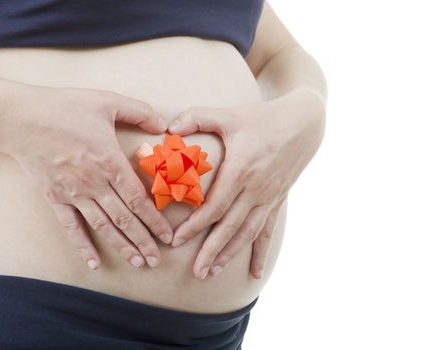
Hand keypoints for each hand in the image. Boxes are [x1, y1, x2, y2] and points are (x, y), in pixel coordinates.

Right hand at [0, 85, 173, 269]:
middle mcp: (94, 183)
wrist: (20, 118)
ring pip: (103, 227)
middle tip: (157, 260)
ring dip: (122, 246)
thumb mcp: (107, 100)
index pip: (138, 199)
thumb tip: (164, 124)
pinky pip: (71, 227)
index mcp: (110, 162)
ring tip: (137, 263)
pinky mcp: (54, 198)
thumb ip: (140, 112)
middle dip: (144, 241)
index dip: (155, 220)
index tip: (168, 236)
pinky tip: (93, 263)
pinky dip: (82, 246)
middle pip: (125, 219)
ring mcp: (73, 194)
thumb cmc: (65, 107)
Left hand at [167, 87, 325, 278]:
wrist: (304, 122)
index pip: (215, 207)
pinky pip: (268, 231)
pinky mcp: (277, 200)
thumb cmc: (262, 118)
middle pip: (230, 227)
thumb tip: (168, 127)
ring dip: (230, 255)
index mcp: (241, 170)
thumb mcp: (229, 114)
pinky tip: (255, 273)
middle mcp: (255, 189)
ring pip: (247, 234)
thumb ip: (197, 117)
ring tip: (212, 272)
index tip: (177, 240)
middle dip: (211, 251)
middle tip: (195, 272)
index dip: (195, 226)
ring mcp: (268, 197)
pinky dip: (260, 253)